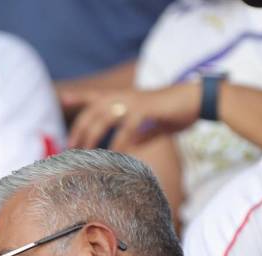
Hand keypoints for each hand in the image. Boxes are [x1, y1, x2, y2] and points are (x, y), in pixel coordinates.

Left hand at [65, 84, 201, 150]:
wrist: (199, 100)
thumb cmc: (177, 112)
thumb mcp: (154, 126)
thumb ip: (139, 136)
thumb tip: (128, 149)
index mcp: (126, 97)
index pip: (96, 97)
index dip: (79, 97)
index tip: (62, 99)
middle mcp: (126, 96)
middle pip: (93, 111)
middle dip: (79, 129)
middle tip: (70, 148)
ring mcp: (135, 100)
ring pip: (104, 116)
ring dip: (92, 135)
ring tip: (85, 152)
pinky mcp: (146, 107)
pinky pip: (127, 126)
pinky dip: (119, 141)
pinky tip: (115, 153)